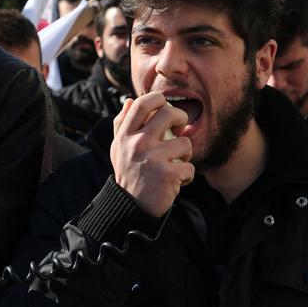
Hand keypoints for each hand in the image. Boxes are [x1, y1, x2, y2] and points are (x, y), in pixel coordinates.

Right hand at [110, 93, 193, 217]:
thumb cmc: (127, 173)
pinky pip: (189, 167)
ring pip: (185, 142)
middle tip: (179, 130)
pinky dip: (187, 176)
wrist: (130, 208)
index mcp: (126, 135)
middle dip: (181, 118)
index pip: (143, 103)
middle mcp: (138, 143)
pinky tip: (177, 181)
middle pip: (168, 113)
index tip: (165, 108)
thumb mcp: (118, 148)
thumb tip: (129, 101)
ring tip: (177, 163)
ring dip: (186, 154)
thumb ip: (121, 124)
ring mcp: (153, 159)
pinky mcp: (167, 175)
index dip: (158, 99)